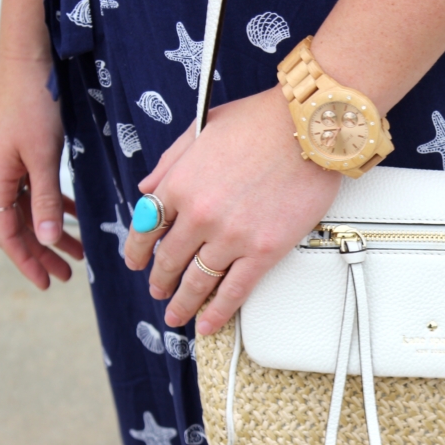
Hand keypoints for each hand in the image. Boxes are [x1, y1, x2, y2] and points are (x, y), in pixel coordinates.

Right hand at [0, 58, 83, 288]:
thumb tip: (48, 239)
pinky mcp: (20, 153)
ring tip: (76, 253)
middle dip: (41, 252)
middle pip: (17, 226)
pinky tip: (73, 217)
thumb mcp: (44, 157)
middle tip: (65, 276)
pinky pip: (34, 190)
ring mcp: (6, 164)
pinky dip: (53, 206)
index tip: (47, 282)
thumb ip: (46, 200)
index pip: (8, 233)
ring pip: (29, 209)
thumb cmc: (34, 104)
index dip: (27, 259)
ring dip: (51, 231)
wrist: (29, 61)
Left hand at [124, 88, 341, 334]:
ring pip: (197, 281)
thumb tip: (146, 190)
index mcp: (179, 183)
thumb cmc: (262, 121)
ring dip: (182, 302)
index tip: (136, 262)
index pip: (145, 226)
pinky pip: (234, 291)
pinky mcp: (263, 252)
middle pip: (169, 259)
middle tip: (159, 291)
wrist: (308, 128)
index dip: (137, 250)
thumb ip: (170, 161)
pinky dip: (217, 312)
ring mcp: (231, 237)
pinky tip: (207, 324)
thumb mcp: (202, 128)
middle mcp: (199, 215)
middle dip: (160, 280)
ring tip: (176, 314)